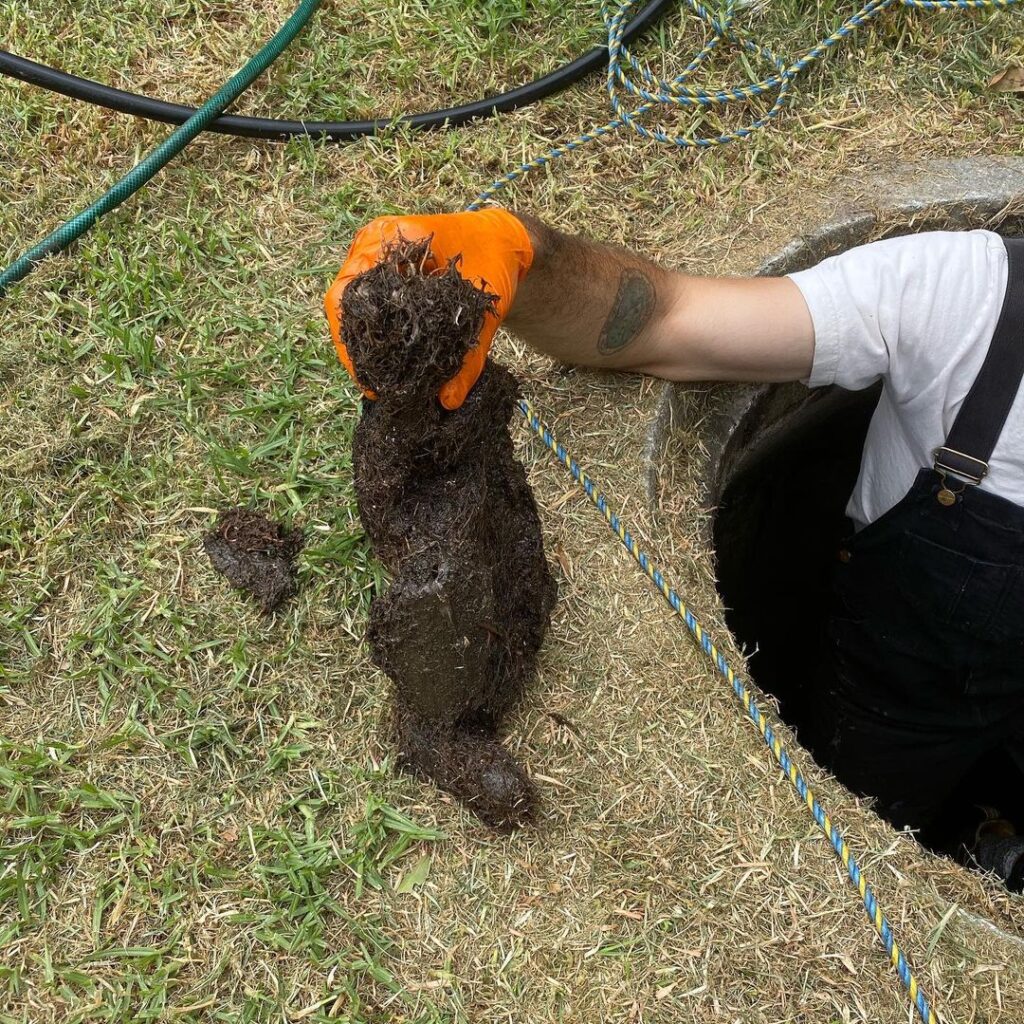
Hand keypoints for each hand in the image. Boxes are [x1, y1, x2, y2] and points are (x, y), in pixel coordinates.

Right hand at [324, 208, 532, 409]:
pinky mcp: (385, 272)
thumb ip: (470, 356)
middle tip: (372, 387)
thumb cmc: (495, 260)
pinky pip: (370, 305)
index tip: (366, 375)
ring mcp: (375, 256)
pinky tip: (388, 362)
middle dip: (355, 347)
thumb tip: (447, 400)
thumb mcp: (485, 308)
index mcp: (393, 238)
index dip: (349, 337)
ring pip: (353, 306)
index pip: (348, 289)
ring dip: (364, 343)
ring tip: (377, 382)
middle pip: (344, 302)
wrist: (504, 239)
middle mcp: (375, 244)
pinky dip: (377, 334)